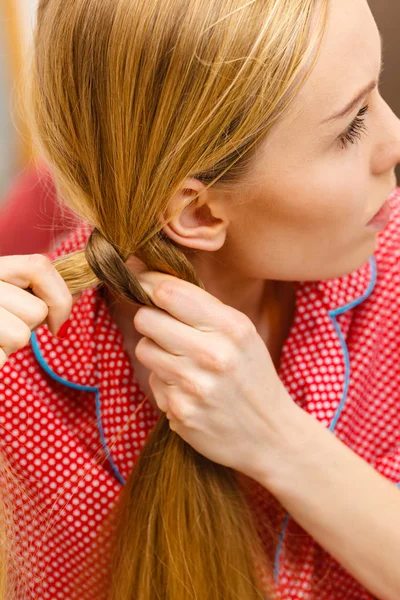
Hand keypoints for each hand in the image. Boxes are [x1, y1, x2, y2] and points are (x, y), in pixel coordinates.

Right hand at [0, 254, 80, 368]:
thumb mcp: (6, 293)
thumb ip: (35, 288)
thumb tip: (81, 289)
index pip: (40, 266)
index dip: (60, 297)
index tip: (57, 324)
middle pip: (35, 310)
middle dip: (28, 328)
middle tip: (2, 329)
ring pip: (20, 336)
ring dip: (8, 347)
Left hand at [133, 271, 295, 481]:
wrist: (271, 434)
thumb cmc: (252, 375)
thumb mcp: (242, 334)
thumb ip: (203, 308)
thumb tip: (154, 283)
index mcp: (231, 327)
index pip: (170, 293)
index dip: (146, 282)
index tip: (138, 279)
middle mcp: (212, 354)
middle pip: (146, 319)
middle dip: (150, 319)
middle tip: (165, 328)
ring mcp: (194, 386)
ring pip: (144, 349)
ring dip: (156, 352)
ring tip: (182, 362)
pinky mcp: (180, 411)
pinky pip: (153, 382)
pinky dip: (166, 383)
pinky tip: (189, 391)